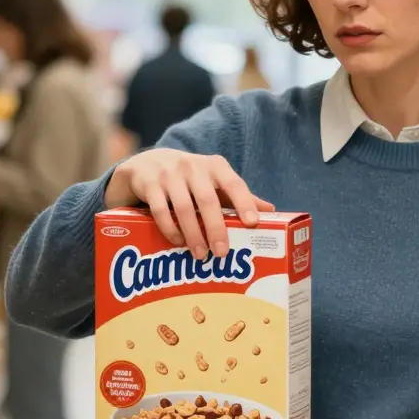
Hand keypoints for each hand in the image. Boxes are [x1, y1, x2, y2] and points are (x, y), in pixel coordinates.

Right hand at [106, 148, 274, 259]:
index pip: (234, 183)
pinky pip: (160, 210)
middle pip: (208, 200)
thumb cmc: (189, 177)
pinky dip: (170, 229)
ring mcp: (169, 174)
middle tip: (222, 252)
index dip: (244, 202)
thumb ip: (239, 195)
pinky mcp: (149, 184)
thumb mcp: (213, 180)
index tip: (253, 223)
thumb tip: (271, 212)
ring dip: (193, 234)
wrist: (146, 163)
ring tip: (200, 254)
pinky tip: (178, 242)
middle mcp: (192, 166)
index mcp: (214, 166)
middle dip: (216, 228)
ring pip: (183, 208)